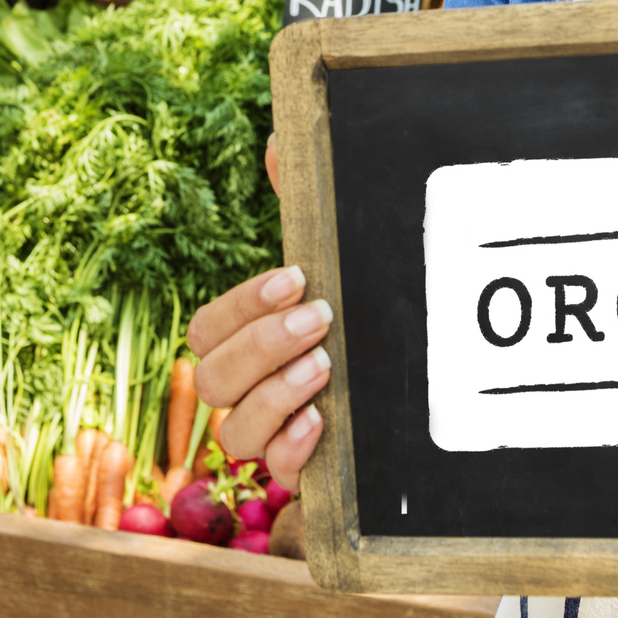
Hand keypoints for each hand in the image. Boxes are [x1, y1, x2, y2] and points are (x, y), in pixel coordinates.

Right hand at [183, 133, 329, 490]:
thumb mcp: (337, 262)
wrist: (412, 380)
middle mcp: (246, 392)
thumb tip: (279, 143)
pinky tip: (322, 422)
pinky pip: (276, 474)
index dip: (241, 305)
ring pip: (232, 434)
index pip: (205, 329)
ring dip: (272, 397)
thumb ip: (304, 208)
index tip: (297, 278)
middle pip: (210, 380)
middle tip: (319, 318)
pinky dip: (292, 450)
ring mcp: (271, 436)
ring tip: (324, 367)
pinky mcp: (305, 471)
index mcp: (242, 342)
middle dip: (260, 346)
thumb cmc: (357, 314)